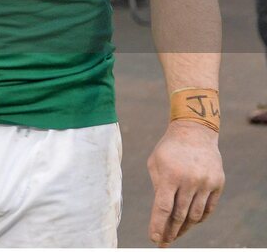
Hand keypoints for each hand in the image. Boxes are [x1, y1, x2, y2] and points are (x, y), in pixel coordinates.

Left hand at [147, 121, 224, 245]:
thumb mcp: (155, 163)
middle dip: (170, 231)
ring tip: (176, 234)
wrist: (194, 132)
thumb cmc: (169, 149)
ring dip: (185, 228)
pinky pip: (208, 208)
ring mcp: (205, 183)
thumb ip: (157, 186)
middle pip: (179, 215)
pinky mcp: (218, 184)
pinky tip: (190, 222)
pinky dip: (199, 218)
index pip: (163, 208)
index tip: (154, 239)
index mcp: (169, 175)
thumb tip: (161, 213)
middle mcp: (189, 181)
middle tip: (164, 242)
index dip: (158, 225)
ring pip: (195, 215)